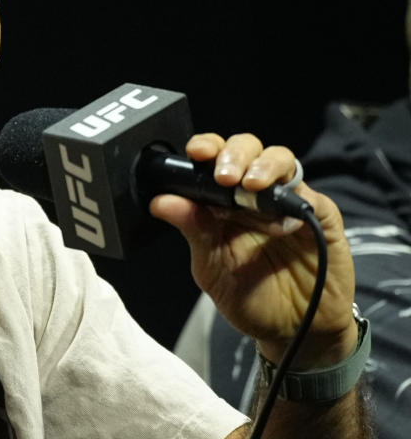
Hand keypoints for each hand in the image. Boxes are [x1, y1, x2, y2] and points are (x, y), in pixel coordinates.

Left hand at [150, 133, 357, 367]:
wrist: (295, 331)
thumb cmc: (249, 297)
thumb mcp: (212, 267)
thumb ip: (192, 231)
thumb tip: (160, 202)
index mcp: (222, 200)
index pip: (212, 159)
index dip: (205, 148)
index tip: (195, 153)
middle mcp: (254, 194)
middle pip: (246, 148)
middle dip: (233, 153)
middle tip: (223, 175)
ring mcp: (288, 201)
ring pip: (280, 159)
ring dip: (264, 165)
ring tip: (250, 185)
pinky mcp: (320, 215)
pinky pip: (309, 195)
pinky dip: (294, 197)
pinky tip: (281, 217)